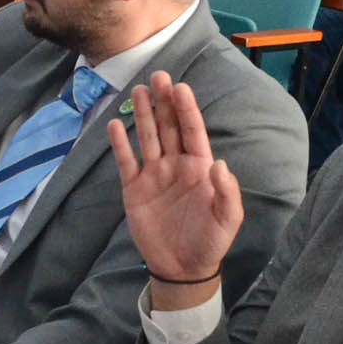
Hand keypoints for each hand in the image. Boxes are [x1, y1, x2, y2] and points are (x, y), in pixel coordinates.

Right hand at [109, 73, 240, 308]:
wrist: (182, 268)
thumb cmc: (210, 241)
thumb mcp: (228, 219)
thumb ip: (226, 191)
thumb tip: (218, 163)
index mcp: (200, 168)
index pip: (193, 131)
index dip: (187, 109)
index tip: (181, 87)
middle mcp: (176, 165)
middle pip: (168, 126)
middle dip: (164, 101)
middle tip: (158, 76)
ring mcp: (154, 175)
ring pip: (147, 137)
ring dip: (143, 114)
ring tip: (139, 90)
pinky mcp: (134, 189)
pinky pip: (126, 162)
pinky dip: (120, 144)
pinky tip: (115, 124)